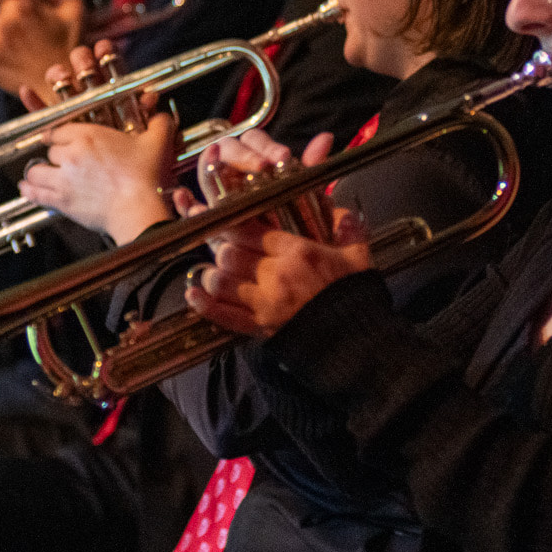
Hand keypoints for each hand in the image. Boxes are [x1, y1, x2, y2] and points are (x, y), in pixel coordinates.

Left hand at [18, 97, 178, 244]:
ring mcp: (64, 178)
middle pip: (50, 150)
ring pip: (36, 170)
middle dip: (55, 156)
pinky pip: (35, 193)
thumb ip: (159, 124)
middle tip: (62, 162)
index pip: (59, 129)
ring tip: (39, 174)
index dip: (58, 135)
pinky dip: (29, 190)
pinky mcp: (62, 201)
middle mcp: (71, 154)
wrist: (138, 210)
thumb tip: (162, 116)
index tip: (58, 139)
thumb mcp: (157, 143)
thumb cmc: (147, 178)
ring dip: (37, 172)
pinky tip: (27, 188)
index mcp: (89, 135)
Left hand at [173, 126, 367, 337]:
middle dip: (220, 248)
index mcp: (298, 252)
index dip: (229, 223)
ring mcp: (264, 303)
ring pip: (221, 281)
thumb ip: (347, 228)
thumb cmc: (355, 297)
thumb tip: (340, 209)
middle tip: (218, 245)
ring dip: (211, 274)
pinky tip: (193, 294)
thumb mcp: (358, 257)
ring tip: (211, 271)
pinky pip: (223, 314)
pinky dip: (204, 304)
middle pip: (230, 254)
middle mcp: (276, 274)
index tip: (220, 218)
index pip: (250, 230)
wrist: (356, 342)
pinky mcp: (259, 328)